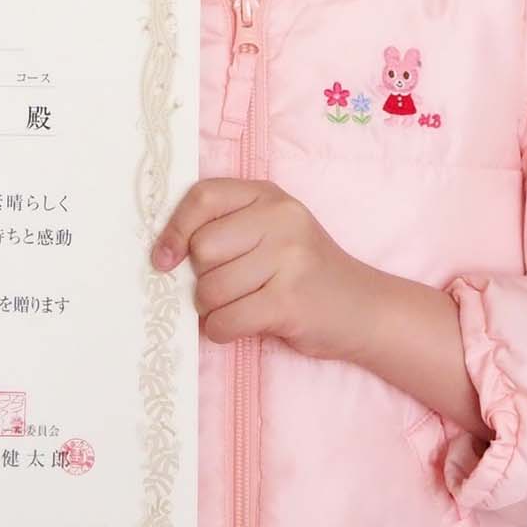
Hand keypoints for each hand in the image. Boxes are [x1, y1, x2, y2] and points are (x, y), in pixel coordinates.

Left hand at [150, 177, 382, 362]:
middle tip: (226, 289)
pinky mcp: (289, 300)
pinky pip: (226, 320)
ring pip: (210, 289)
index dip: (175, 229)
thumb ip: (227, 228)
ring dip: (212, 310)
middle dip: (202, 279)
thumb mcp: (272, 232)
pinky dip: (221, 331)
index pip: (204, 197)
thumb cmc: (304, 271)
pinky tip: (238, 327)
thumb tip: (162, 254)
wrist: (363, 308)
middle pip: (202, 249)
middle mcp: (281, 219)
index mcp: (269, 195)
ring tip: (238, 308)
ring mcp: (289, 258)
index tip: (164, 260)